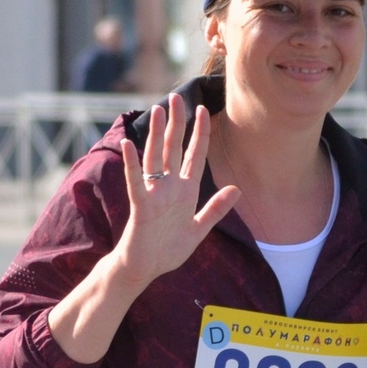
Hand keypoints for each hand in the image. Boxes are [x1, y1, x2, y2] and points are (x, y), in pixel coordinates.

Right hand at [111, 93, 241, 287]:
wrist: (145, 271)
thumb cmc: (167, 251)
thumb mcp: (198, 230)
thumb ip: (215, 209)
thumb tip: (236, 189)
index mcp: (185, 191)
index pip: (195, 155)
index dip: (200, 133)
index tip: (204, 109)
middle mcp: (169, 187)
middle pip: (174, 149)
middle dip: (177, 123)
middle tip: (177, 97)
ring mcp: (154, 195)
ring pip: (155, 158)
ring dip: (157, 135)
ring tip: (158, 111)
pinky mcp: (140, 207)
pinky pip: (135, 182)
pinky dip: (132, 164)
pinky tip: (130, 145)